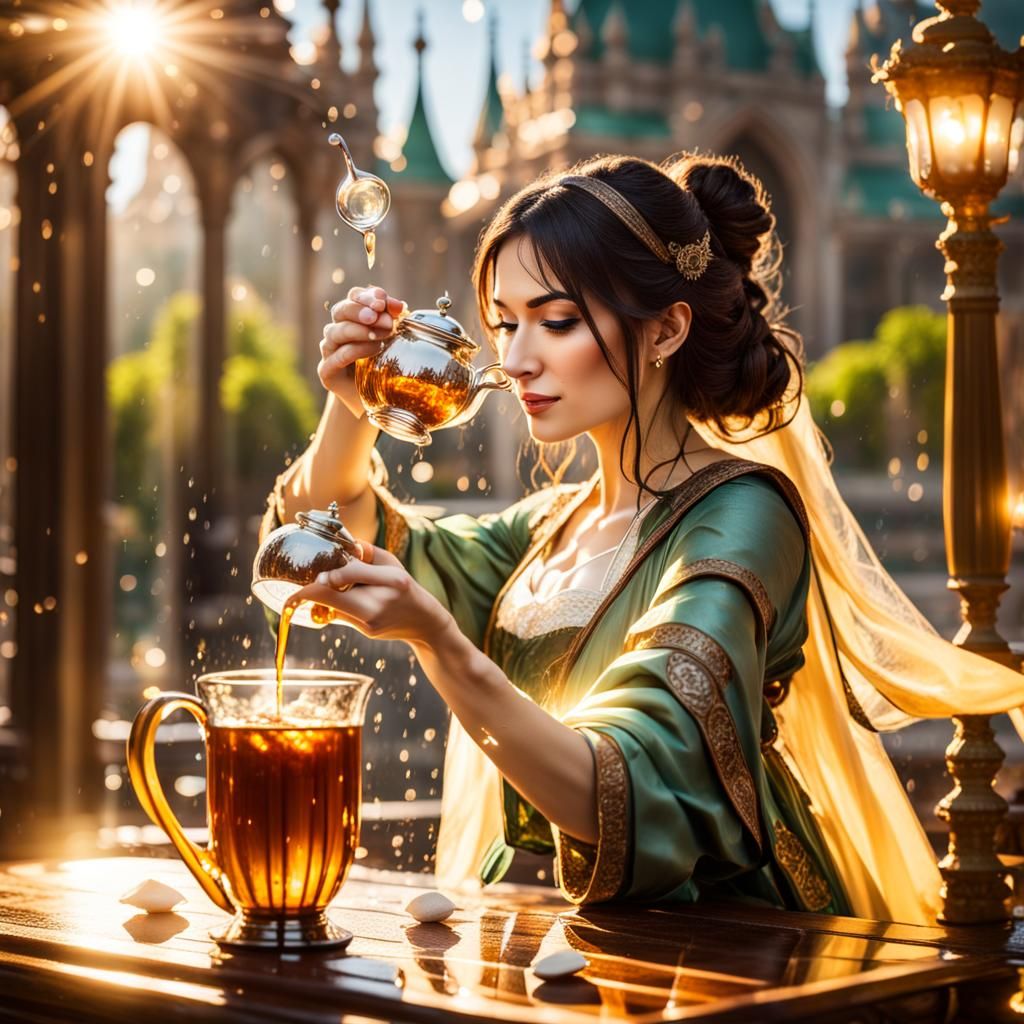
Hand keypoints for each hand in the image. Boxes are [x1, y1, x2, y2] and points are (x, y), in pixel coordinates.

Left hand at [286, 542, 460, 653]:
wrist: (424, 623)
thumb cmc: (405, 586)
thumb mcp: (391, 563)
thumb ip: (364, 553)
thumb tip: (336, 543)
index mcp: (392, 579)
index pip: (346, 576)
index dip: (321, 577)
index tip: (310, 575)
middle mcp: (380, 602)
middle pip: (329, 597)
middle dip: (308, 592)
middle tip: (297, 588)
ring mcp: (372, 621)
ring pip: (332, 608)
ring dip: (323, 598)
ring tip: (325, 589)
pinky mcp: (366, 631)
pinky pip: (340, 616)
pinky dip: (335, 606)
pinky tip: (344, 601)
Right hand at [319, 286, 405, 418]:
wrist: (372, 399)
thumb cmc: (382, 364)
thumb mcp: (390, 339)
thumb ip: (393, 320)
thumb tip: (399, 306)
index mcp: (350, 318)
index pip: (353, 297)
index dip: (366, 296)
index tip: (382, 301)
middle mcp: (336, 330)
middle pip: (340, 311)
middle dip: (362, 311)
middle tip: (381, 316)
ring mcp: (328, 350)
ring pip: (336, 331)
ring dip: (360, 330)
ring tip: (383, 334)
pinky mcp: (326, 370)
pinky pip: (338, 355)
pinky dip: (357, 349)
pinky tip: (375, 348)